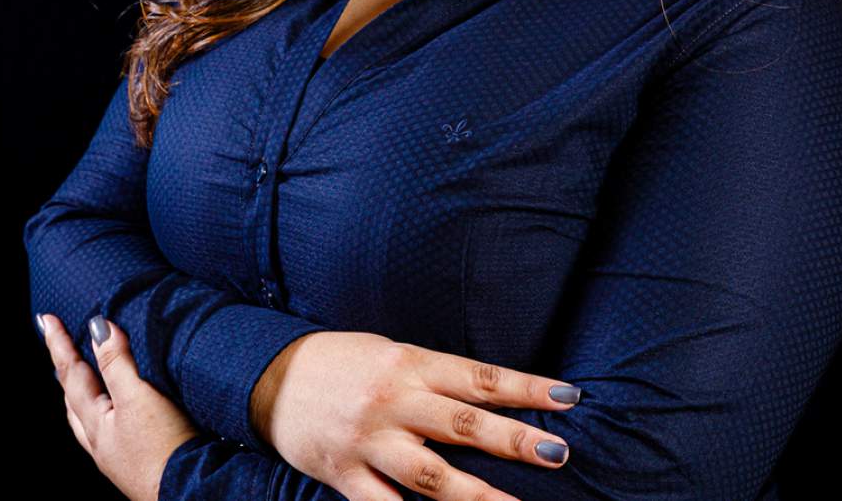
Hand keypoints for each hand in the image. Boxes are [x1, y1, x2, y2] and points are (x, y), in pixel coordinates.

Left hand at [40, 312, 198, 500]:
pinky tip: (117, 412)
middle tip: (58, 346)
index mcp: (95, 421)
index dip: (59, 344)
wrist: (185, 491)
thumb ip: (117, 363)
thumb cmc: (162, 447)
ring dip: (81, 392)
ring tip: (81, 378)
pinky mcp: (134, 460)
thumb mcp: (138, 398)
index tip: (46, 319)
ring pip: (86, 418)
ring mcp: (115, 453)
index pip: (71, 375)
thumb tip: (99, 328)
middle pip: (72, 399)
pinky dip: (103, 408)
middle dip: (65, 370)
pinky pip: (106, 427)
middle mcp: (99, 440)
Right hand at [249, 330, 581, 500]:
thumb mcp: (393, 354)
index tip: (568, 397)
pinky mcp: (345, 476)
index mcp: (412, 363)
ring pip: (431, 476)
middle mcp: (396, 401)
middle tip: (558, 452)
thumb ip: (435, 378)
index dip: (526, 387)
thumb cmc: (344, 362)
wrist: (273, 376)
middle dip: (515, 439)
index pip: (481, 377)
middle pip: (464, 424)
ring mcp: (370, 441)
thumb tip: (490, 396)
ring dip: (478, 495)